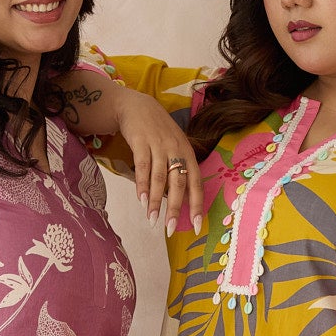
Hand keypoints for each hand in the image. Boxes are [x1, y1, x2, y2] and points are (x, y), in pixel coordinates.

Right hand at [118, 91, 203, 233]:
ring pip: (159, 177)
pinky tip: (140, 200)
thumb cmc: (158, 132)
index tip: (197, 226)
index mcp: (188, 154)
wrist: (138, 106)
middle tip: (170, 229)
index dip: (197, 205)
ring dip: (155, 201)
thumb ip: (180, 172)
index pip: (196, 183)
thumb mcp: (175, 148)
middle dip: (175, 208)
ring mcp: (159, 145)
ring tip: (152, 220)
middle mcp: (176, 149)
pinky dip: (141, 185)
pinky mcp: (141, 141)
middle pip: (178, 183)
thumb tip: (184, 200)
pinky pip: (143, 166)